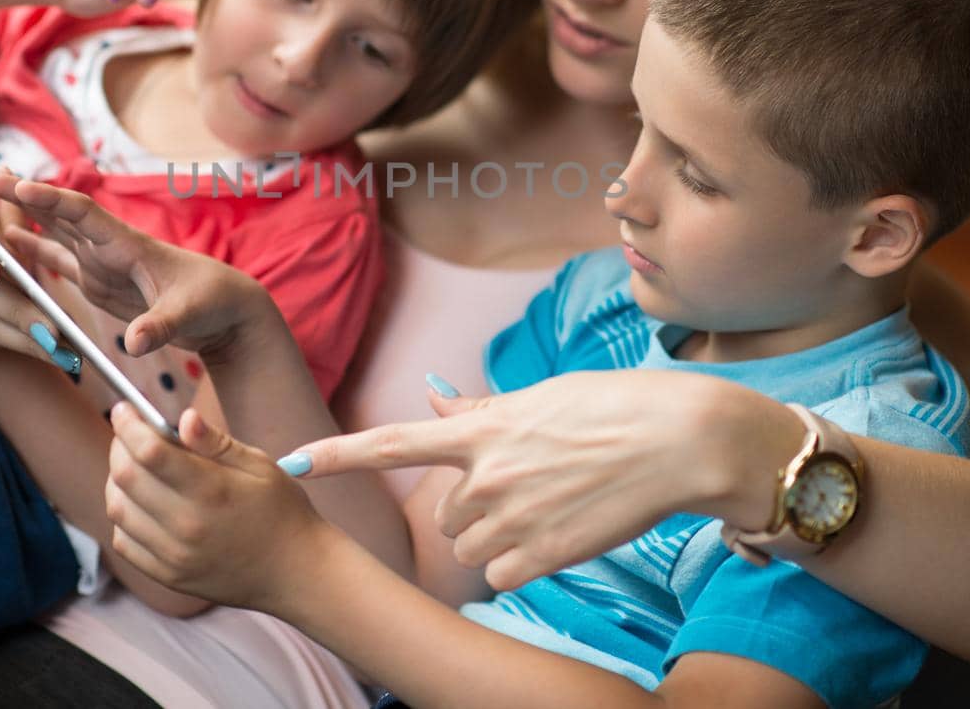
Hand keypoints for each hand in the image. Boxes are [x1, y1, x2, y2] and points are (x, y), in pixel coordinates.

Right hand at [0, 170, 283, 364]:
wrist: (224, 310)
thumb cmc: (214, 303)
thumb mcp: (189, 315)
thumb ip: (160, 326)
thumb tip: (136, 344)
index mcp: (129, 244)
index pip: (84, 213)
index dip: (50, 200)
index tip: (15, 185)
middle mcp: (109, 247)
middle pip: (59, 214)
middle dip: (22, 195)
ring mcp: (99, 263)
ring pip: (54, 232)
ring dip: (21, 216)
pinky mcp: (96, 281)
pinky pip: (57, 260)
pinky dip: (30, 251)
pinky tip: (3, 242)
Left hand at [106, 403, 330, 610]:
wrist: (295, 572)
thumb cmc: (281, 511)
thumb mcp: (260, 465)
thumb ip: (216, 442)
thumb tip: (184, 418)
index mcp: (211, 491)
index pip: (149, 452)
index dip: (128, 425)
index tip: (123, 409)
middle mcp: (186, 526)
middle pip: (125, 478)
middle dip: (119, 446)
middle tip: (129, 434)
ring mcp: (174, 556)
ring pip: (117, 509)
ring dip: (117, 481)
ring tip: (137, 466)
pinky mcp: (168, 576)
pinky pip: (124, 541)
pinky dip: (124, 516)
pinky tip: (142, 503)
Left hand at [287, 371, 804, 590]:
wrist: (681, 441)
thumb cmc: (617, 406)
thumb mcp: (543, 395)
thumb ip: (483, 408)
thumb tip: (439, 398)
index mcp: (481, 428)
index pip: (390, 443)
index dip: (335, 455)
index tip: (288, 460)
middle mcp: (486, 475)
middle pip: (446, 512)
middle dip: (475, 504)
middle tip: (529, 483)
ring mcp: (512, 519)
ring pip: (471, 545)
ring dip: (497, 535)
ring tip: (551, 505)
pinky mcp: (542, 557)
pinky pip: (504, 573)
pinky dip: (524, 562)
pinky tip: (561, 532)